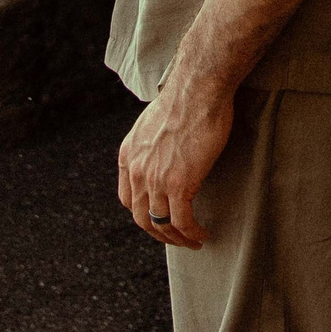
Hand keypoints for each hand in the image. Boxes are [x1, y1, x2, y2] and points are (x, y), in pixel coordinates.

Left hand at [116, 73, 232, 247]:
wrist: (197, 90)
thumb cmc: (185, 99)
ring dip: (178, 238)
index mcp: (128, 156)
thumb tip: (164, 152)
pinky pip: (182, 221)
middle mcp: (137, 171)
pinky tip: (202, 234)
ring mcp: (156, 179)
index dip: (144, 214)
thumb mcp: (153, 124)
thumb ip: (152, 144)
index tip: (160, 219)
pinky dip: (192, 233)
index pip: (128, 199)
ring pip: (162, 223)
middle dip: (159, 233)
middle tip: (177, 238)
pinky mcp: (179, 184)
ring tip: (194, 241)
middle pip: (141, 217)